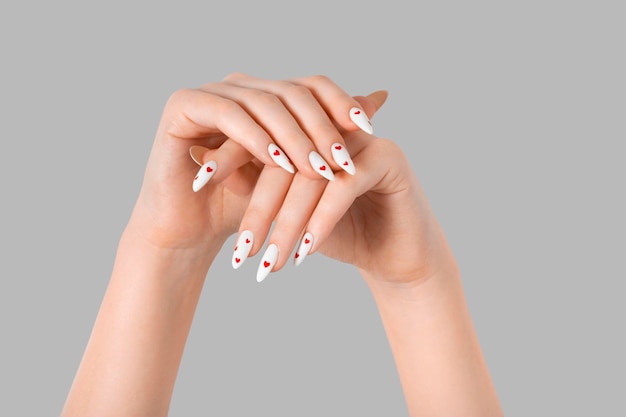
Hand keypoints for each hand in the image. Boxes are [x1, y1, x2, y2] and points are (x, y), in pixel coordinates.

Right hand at [126, 73, 382, 252]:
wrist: (191, 233)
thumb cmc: (242, 205)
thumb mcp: (296, 170)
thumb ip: (331, 132)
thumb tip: (381, 98)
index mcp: (263, 96)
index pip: (311, 85)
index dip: (342, 102)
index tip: (370, 130)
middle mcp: (238, 87)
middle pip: (292, 91)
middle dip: (323, 128)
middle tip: (344, 160)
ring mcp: (209, 92)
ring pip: (265, 103)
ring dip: (295, 138)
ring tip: (318, 170)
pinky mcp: (183, 106)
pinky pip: (229, 115)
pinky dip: (257, 139)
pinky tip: (280, 164)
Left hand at [226, 105, 453, 285]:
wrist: (395, 257)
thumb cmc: (341, 233)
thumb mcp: (290, 213)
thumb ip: (256, 185)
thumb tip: (206, 164)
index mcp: (310, 129)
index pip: (263, 134)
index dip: (229, 157)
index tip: (197, 186)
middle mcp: (336, 126)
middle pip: (285, 158)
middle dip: (259, 210)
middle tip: (239, 252)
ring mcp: (365, 139)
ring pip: (312, 175)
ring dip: (287, 224)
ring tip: (266, 263)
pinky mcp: (390, 158)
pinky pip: (345, 187)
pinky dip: (321, 222)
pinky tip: (304, 254)